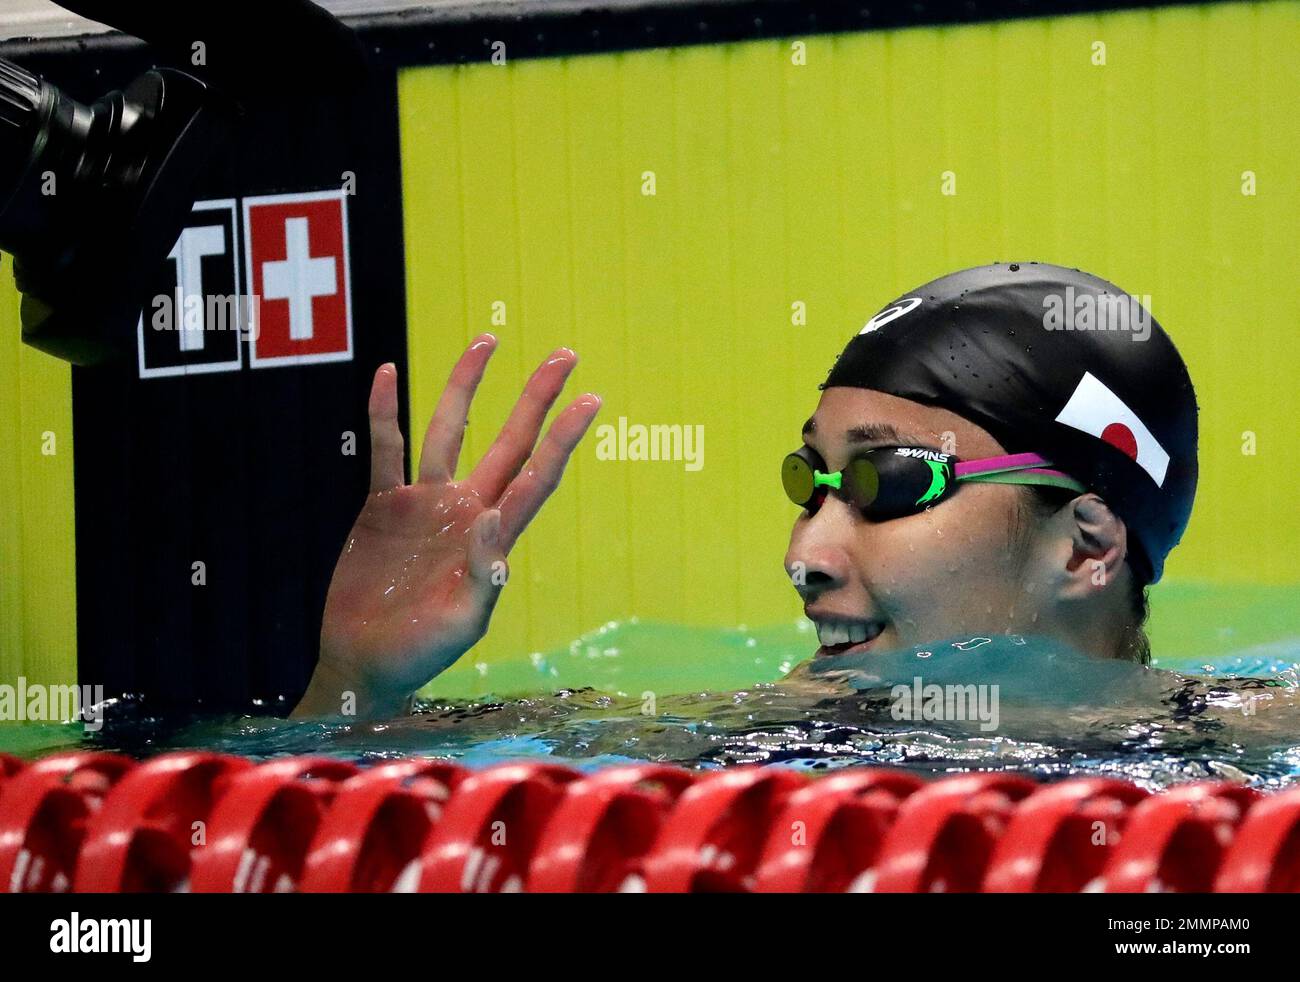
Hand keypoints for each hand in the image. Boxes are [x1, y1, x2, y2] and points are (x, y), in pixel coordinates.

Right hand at [293, 335, 599, 717]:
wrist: (366, 663)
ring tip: (488, 339)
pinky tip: (385, 373)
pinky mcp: (382, 505)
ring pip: (448, 430)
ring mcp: (424, 503)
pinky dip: (384, 412)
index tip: (591, 399)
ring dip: (466, 385)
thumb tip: (494, 517)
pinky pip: (384, 449)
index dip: (565, 438)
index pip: (538, 475)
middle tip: (565, 354)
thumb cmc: (422, 652)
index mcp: (494, 536)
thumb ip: (484, 575)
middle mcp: (466, 509)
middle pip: (509, 440)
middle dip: (536, 398)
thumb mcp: (464, 623)